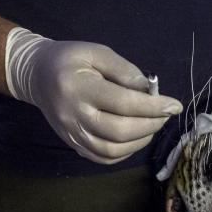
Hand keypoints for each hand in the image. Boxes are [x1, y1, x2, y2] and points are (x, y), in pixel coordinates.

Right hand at [5, 28, 182, 163]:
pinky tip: (136, 137)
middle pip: (119, 131)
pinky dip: (126, 152)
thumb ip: (125, 70)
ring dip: (141, 140)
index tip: (175, 106)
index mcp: (77, 87)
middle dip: (151, 124)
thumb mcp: (97, 52)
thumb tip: (150, 91)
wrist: (37, 75)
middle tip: (165, 115)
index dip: (154, 107)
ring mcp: (70, 134)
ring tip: (152, 124)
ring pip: (112, 150)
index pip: (122, 103)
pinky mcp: (72, 144)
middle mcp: (72, 115)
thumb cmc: (71, 60)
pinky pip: (103, 158)